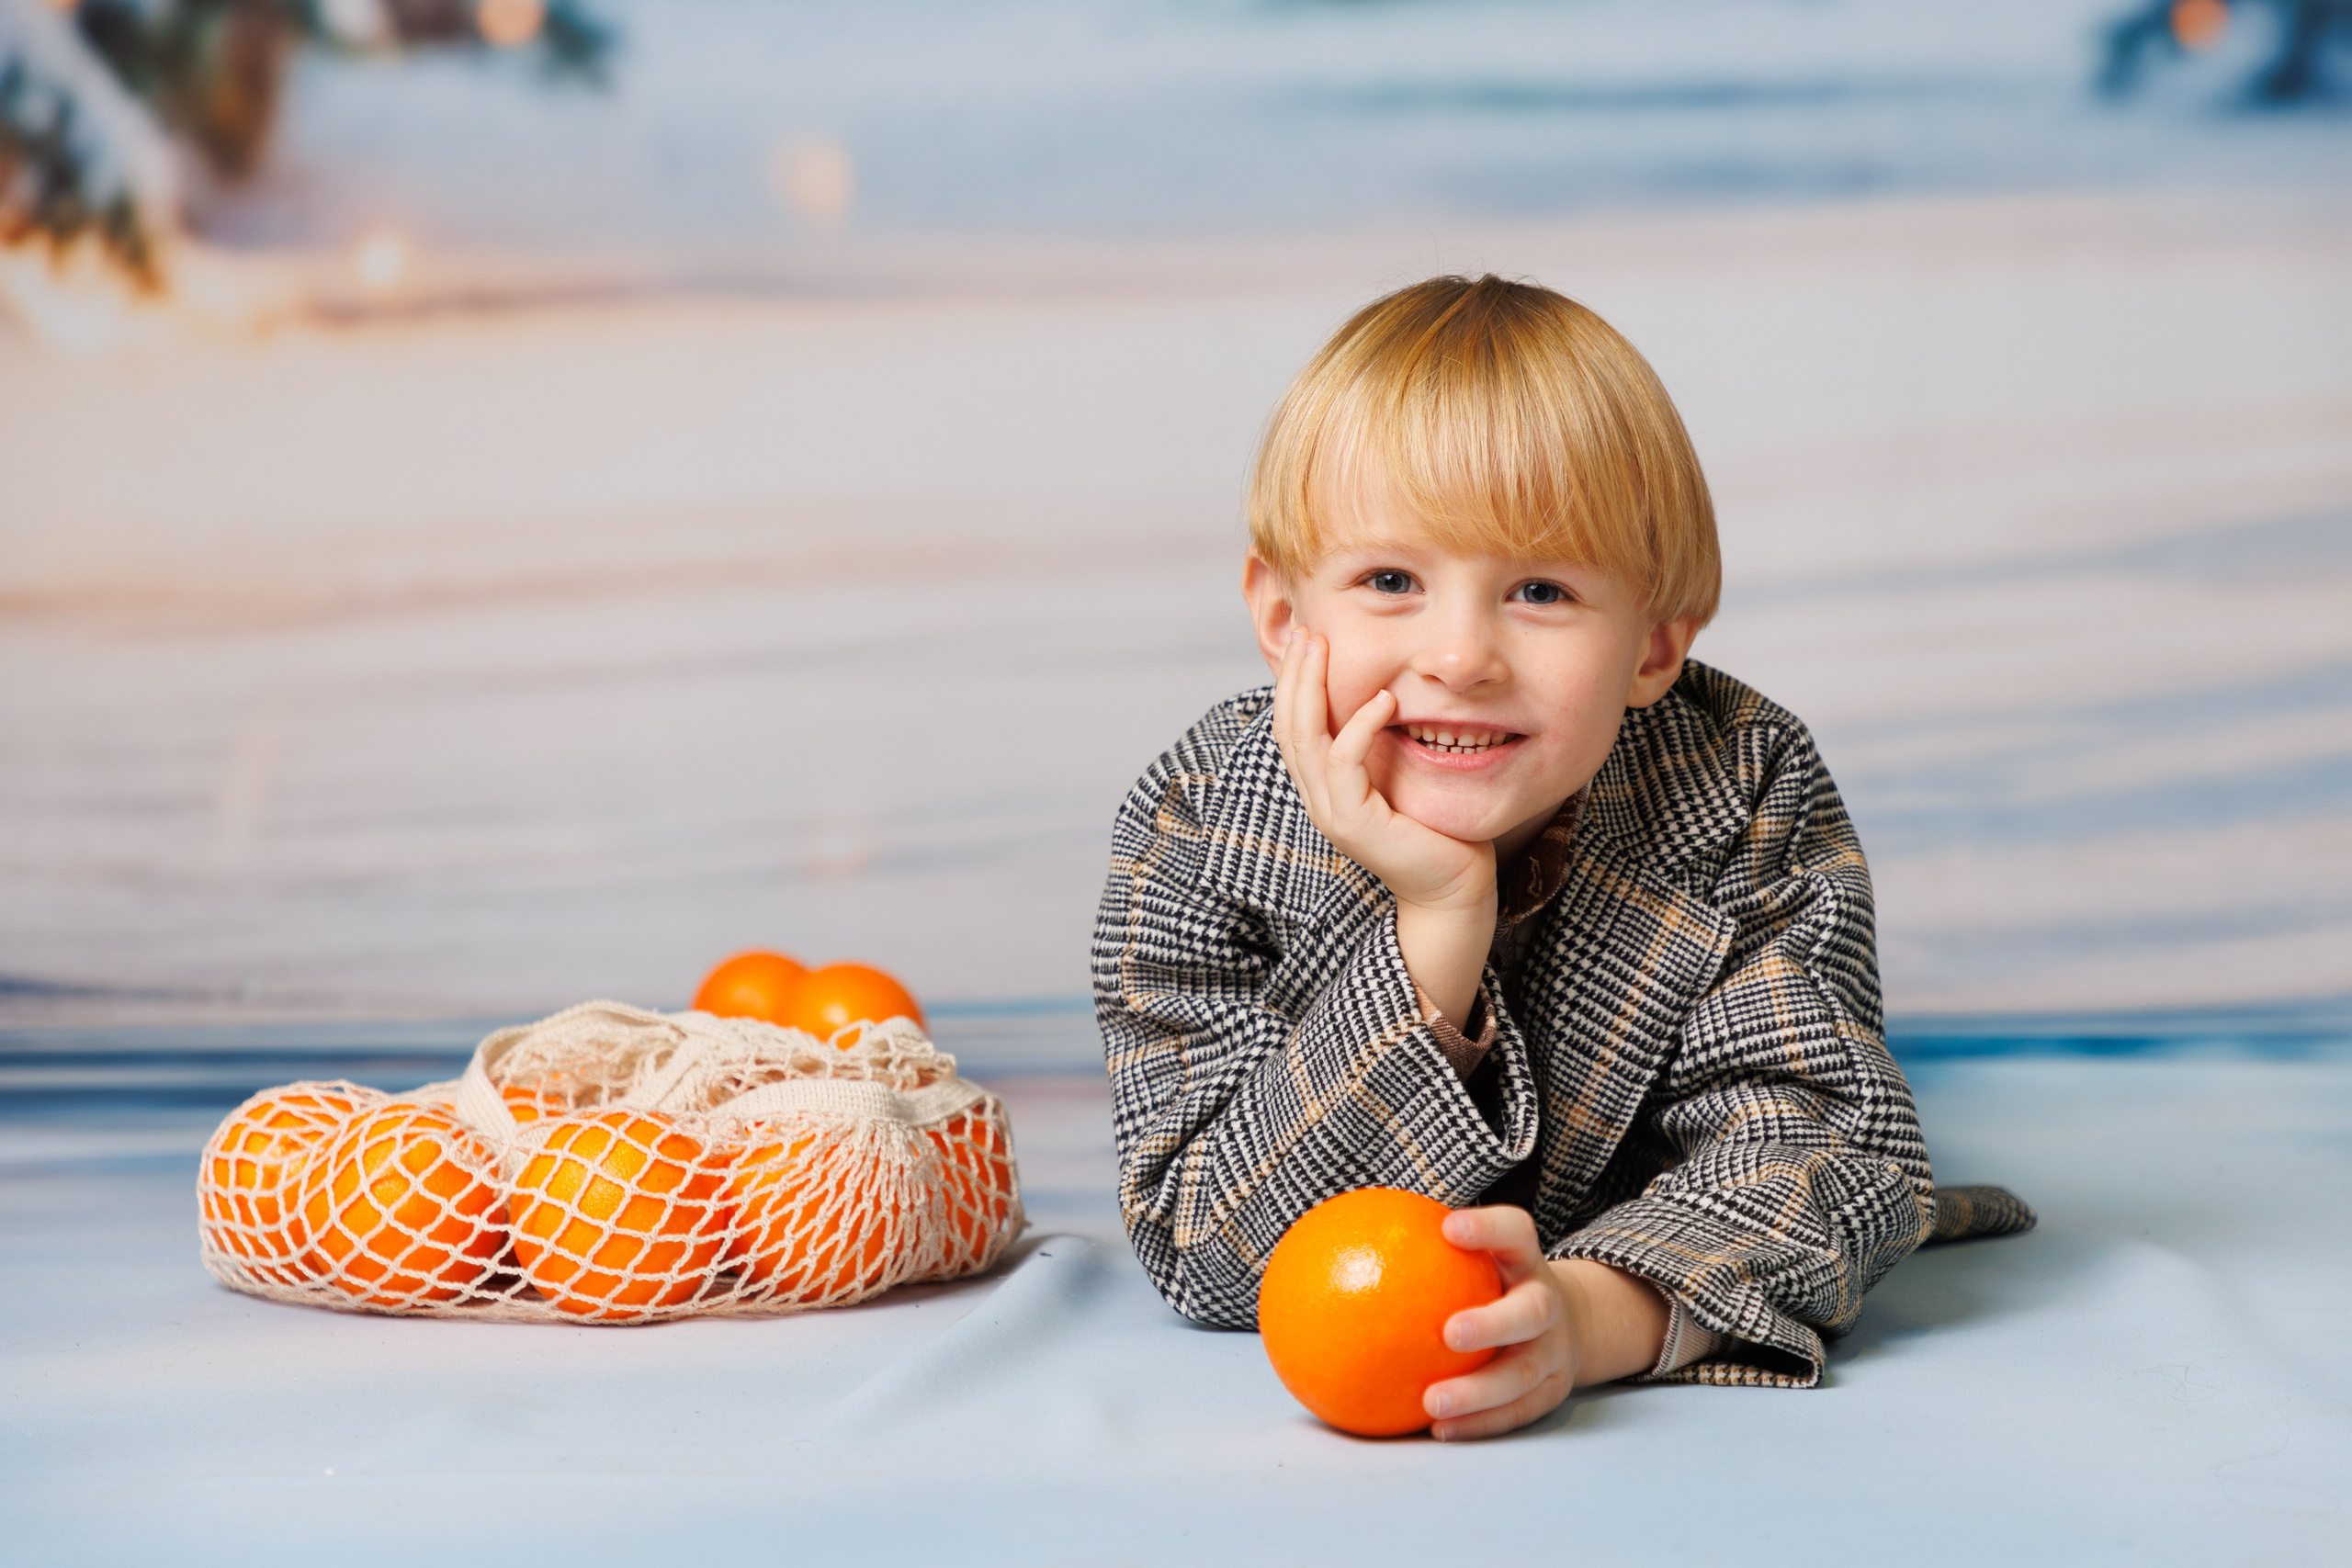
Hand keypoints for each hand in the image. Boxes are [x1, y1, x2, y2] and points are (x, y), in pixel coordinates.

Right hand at [1270, 629, 1493, 914]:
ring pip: (1305, 739)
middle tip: (1308, 632)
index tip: (1310, 639)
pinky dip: (1359, 726)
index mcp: (1324, 787)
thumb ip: (1383, 743)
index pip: (1293, 726)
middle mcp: (1318, 799)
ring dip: (1313, 688)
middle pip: (1288, 726)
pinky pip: (1344, 763)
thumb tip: (1387, 692)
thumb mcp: (1400, 773)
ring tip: (1325, 648)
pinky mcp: (1354, 823)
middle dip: (1295, 675)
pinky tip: (1384, 699)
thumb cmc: (1435, 830)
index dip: (1295, 682)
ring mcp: (1331, 813)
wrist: (1452, 887)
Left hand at [1422, 1206, 1668, 1440]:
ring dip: (1477, 1392)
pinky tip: (1440, 1430)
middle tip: (1449, 1332)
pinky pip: (1517, 1412)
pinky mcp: (1551, 1392)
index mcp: (1528, 1262)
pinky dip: (1480, 1423)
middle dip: (1493, 1323)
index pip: (1515, 1233)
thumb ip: (1441, 1249)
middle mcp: (1547, 1306)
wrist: (1571, 1321)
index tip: (1449, 1227)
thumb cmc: (1505, 1282)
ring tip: (1431, 1402)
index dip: (1488, 1227)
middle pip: (1529, 1313)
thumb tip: (1355, 1222)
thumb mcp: (1490, 1258)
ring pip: (1523, 1375)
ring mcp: (1554, 1353)